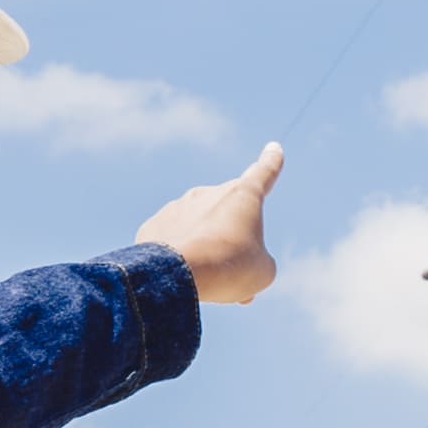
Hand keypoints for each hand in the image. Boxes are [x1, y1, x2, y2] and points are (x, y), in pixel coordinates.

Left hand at [137, 144, 285, 306]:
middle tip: (235, 269)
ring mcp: (178, 207)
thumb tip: (241, 264)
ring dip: (204, 250)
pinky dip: (178, 256)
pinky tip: (179, 275)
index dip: (271, 163)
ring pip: (198, 228)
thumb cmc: (230, 268)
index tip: (273, 149)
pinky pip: (172, 240)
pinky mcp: (154, 225)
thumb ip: (257, 261)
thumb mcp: (262, 271)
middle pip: (227, 213)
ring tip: (206, 277)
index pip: (263, 174)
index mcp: (243, 195)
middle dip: (232, 239)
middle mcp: (209, 193)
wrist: (177, 275)